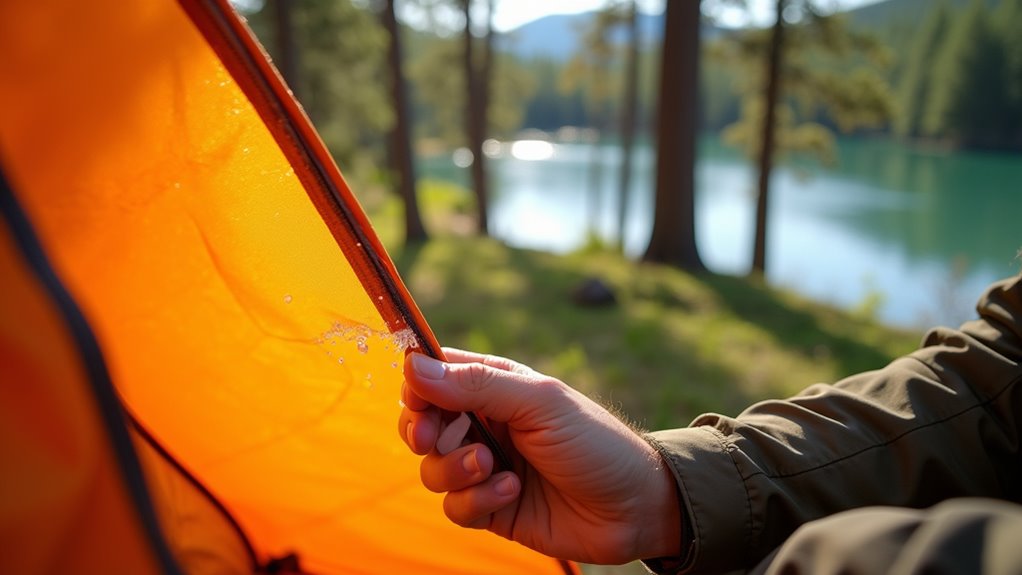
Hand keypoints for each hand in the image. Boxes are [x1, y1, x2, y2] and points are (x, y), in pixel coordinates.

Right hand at [399, 348, 680, 564]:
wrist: (634, 506)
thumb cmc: (594, 441)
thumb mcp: (538, 402)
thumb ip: (476, 384)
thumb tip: (412, 366)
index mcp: (496, 385)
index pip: (435, 373)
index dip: (416, 383)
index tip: (417, 398)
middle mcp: (486, 423)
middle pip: (422, 422)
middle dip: (420, 431)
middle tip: (432, 438)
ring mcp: (486, 467)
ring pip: (432, 469)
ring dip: (455, 469)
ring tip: (491, 466)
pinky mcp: (491, 508)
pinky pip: (455, 507)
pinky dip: (477, 500)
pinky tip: (512, 491)